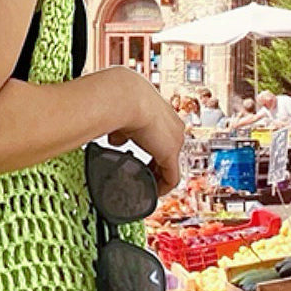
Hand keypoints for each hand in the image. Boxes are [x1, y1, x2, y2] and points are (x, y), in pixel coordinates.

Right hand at [107, 71, 185, 194]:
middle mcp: (173, 126)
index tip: (141, 160)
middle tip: (143, 175)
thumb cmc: (119, 100)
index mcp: (162, 113)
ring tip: (147, 186)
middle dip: (155, 165)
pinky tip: (153, 194)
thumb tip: (115, 140)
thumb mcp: (120, 117)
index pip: (161, 136)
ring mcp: (175, 140)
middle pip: (168, 152)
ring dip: (159, 177)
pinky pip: (171, 178)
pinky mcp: (171, 154)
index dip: (152, 150)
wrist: (125, 97)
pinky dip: (162, 188)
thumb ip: (121, 131)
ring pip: (170, 166)